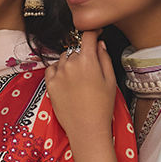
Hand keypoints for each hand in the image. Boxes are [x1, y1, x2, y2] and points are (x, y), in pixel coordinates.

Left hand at [45, 31, 116, 150]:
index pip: (87, 35)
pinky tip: (66, 80)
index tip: (95, 33)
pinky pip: (52, 68)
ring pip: (64, 57)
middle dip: (82, 52)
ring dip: (70, 61)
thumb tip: (99, 43)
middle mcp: (70, 64)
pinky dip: (58, 70)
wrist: (87, 129)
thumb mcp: (110, 80)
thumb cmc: (102, 107)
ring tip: (79, 79)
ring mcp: (58, 74)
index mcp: (87, 60)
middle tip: (89, 67)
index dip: (93, 32)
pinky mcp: (50, 84)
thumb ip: (104, 58)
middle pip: (75, 48)